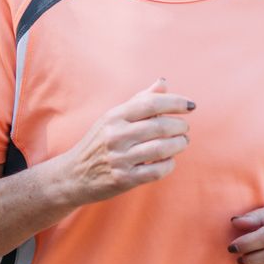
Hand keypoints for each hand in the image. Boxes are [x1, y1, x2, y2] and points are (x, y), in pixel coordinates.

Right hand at [58, 78, 193, 204]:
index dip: (175, 102)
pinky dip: (169, 164)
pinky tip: (168, 160)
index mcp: (114, 116)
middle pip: (160, 126)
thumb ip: (139, 101)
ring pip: (162, 149)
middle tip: (183, 129)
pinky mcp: (124, 179)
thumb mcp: (112, 119)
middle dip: (180, 127)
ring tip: (181, 143)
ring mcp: (119, 159)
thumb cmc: (99, 143)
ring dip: (179, 145)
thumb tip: (163, 83)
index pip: (151, 103)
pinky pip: (157, 171)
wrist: (73, 175)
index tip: (190, 106)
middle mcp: (115, 136)